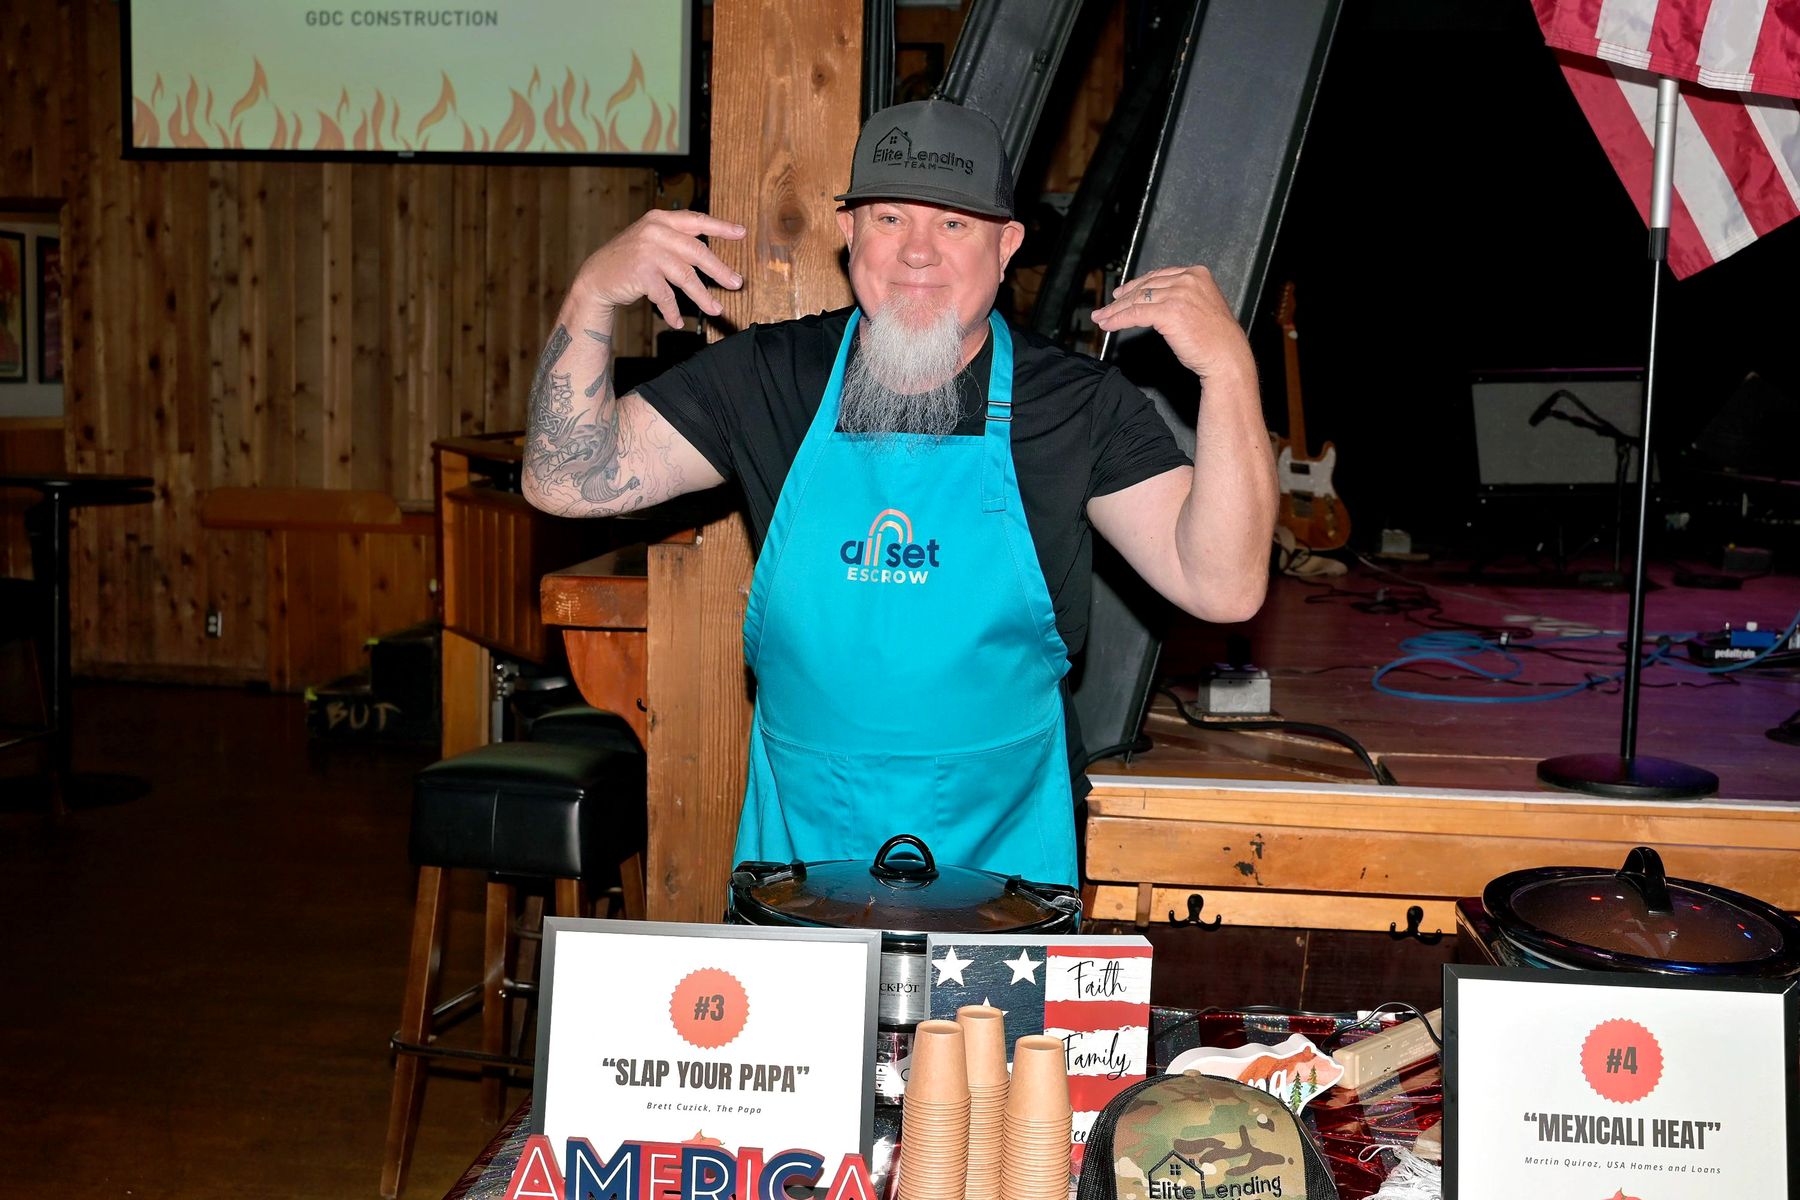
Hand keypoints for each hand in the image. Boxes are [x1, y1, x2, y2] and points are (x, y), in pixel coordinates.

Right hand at [577, 209, 746, 329]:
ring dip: (702, 296)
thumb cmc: (629, 261)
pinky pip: (666, 296)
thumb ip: (676, 241)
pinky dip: (673, 311)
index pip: (696, 220)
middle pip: (697, 251)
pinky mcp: (642, 272)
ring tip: (715, 309)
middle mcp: (655, 231)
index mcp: (660, 219)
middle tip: (736, 283)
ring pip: (686, 276)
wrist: (596, 277)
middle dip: (719, 270)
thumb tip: (710, 258)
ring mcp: (648, 251)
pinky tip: (678, 322)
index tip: (742, 233)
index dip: (721, 227)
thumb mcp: (651, 241)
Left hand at [1090, 265, 1252, 380]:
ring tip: (1102, 318)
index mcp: (1197, 274)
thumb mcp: (1200, 307)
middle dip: (1121, 299)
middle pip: (1145, 287)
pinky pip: (1136, 314)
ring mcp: (1178, 294)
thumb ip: (1181, 297)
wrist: (1227, 356)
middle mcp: (1188, 280)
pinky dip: (1118, 320)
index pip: (1157, 276)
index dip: (1136, 285)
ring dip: (1115, 311)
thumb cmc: (1216, 339)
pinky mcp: (1169, 312)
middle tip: (1107, 308)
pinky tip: (1109, 325)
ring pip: (1137, 300)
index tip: (1122, 293)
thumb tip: (1154, 302)